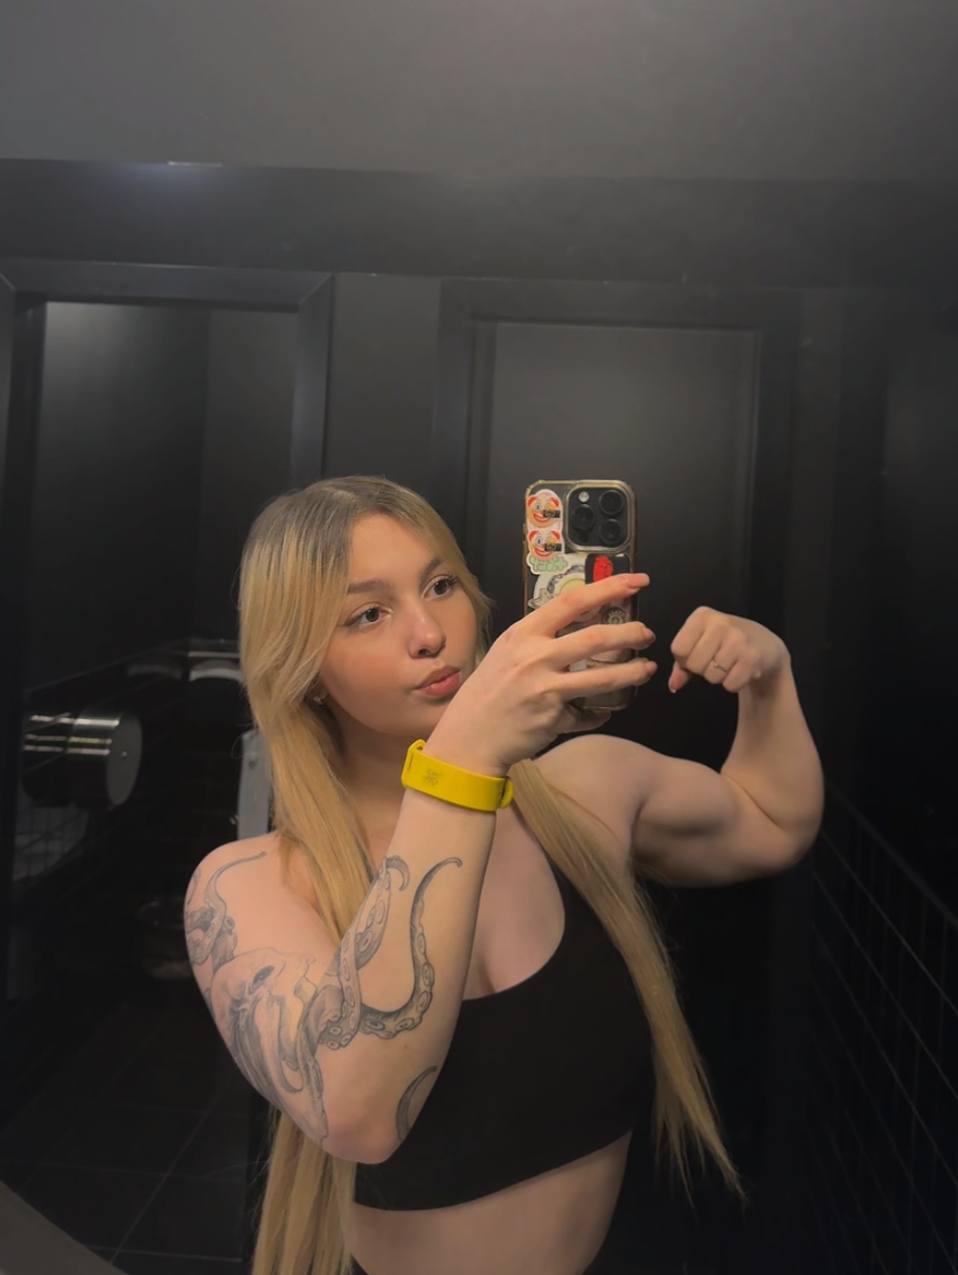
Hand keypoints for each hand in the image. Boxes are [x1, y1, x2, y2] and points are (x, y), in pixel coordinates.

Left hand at [667, 607, 788, 693]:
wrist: (765, 645)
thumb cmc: (725, 643)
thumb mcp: (701, 643)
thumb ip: (682, 663)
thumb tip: (674, 684)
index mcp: (703, 615)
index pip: (678, 649)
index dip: (685, 659)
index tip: (700, 653)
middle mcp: (720, 623)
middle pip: (694, 665)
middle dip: (702, 669)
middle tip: (718, 659)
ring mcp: (738, 640)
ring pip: (711, 677)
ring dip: (719, 677)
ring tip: (730, 663)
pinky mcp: (752, 658)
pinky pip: (729, 685)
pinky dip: (733, 684)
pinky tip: (741, 670)